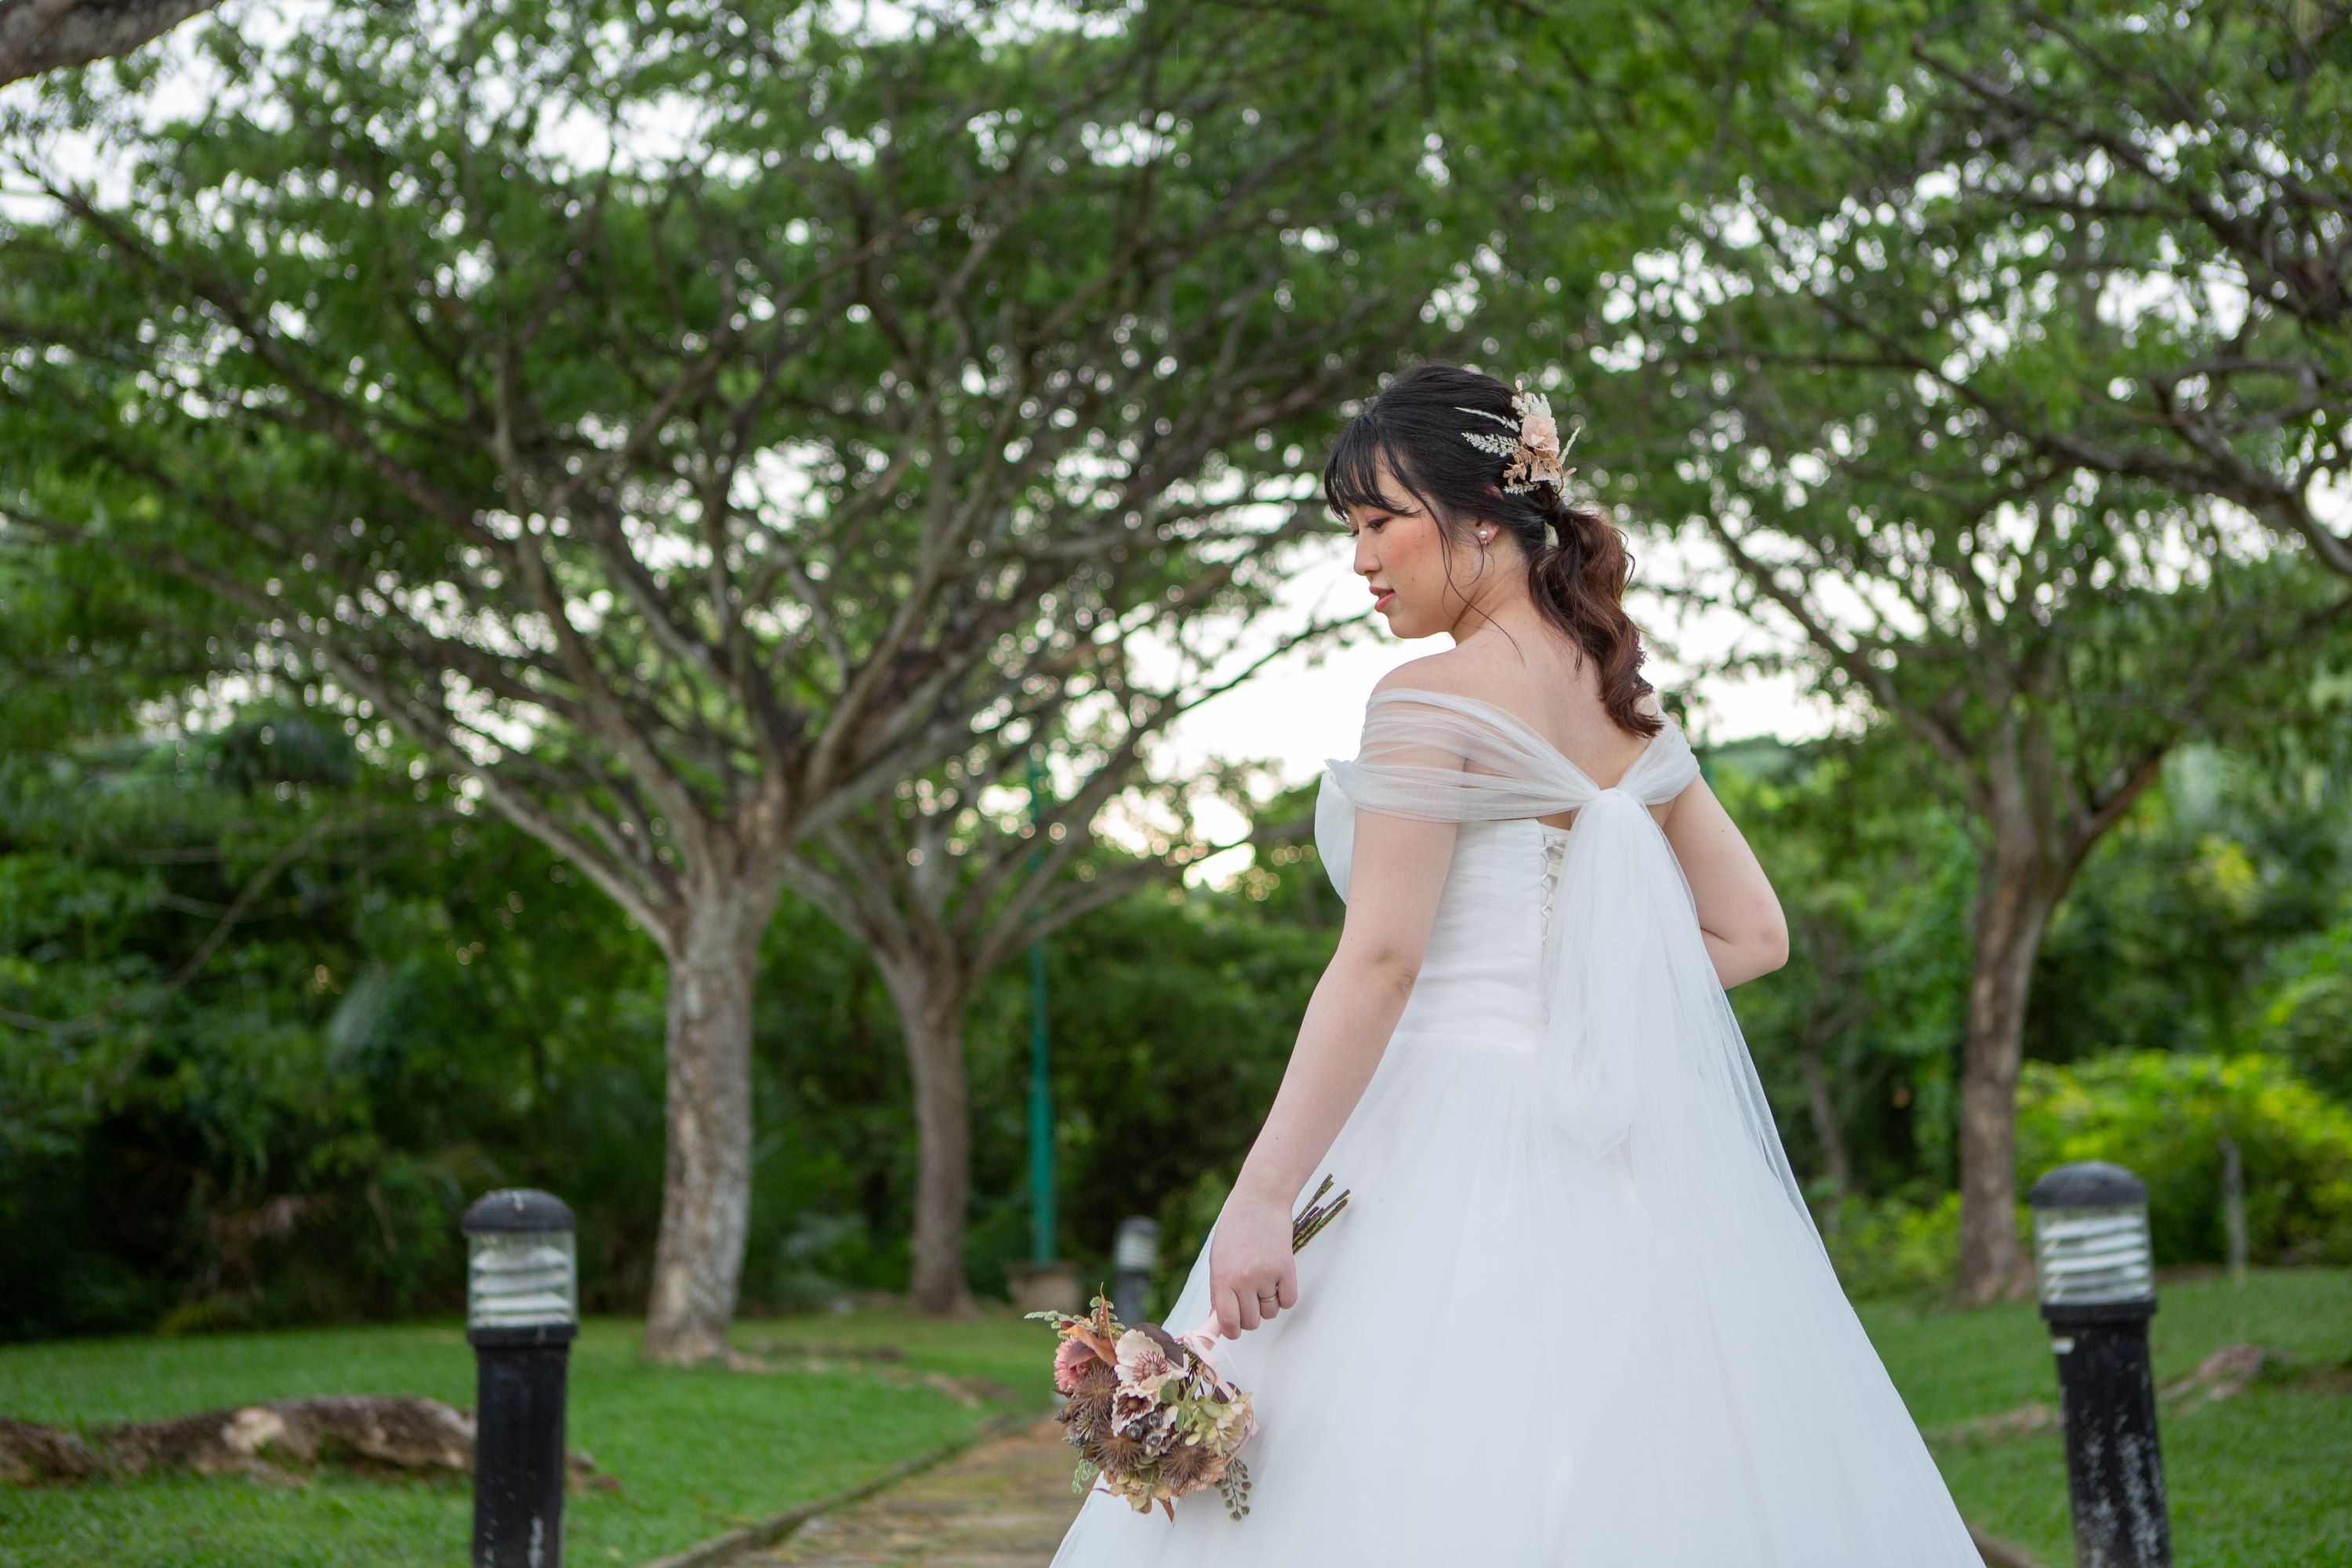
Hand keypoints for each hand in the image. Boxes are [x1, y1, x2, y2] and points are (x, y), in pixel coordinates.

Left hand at [1207, 1196, 1297, 1337]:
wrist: (1260, 1201)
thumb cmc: (1234, 1230)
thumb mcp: (1217, 1260)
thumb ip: (1217, 1292)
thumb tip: (1217, 1321)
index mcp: (1222, 1277)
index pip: (1228, 1322)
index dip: (1231, 1330)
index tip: (1234, 1327)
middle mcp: (1244, 1279)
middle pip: (1251, 1322)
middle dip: (1249, 1316)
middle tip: (1248, 1298)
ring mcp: (1267, 1275)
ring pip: (1270, 1313)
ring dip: (1267, 1304)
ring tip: (1262, 1282)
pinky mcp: (1287, 1269)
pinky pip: (1288, 1301)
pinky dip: (1284, 1296)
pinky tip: (1277, 1280)